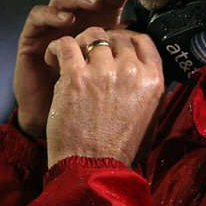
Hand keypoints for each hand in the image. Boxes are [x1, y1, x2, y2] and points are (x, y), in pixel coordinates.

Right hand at [14, 0, 129, 139]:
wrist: (68, 132)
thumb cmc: (95, 101)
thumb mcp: (119, 70)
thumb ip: (134, 45)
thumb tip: (158, 26)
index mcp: (101, 20)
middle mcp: (77, 17)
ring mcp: (54, 25)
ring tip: (94, 2)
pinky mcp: (33, 37)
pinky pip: (38, 15)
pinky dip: (52, 13)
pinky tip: (66, 20)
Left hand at [44, 27, 163, 167]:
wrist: (94, 170)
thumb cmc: (120, 150)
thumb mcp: (151, 117)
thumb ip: (149, 89)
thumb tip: (144, 70)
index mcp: (153, 80)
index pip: (141, 40)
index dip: (126, 37)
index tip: (114, 45)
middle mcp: (131, 71)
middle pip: (116, 36)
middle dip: (102, 41)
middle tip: (88, 54)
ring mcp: (103, 72)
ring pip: (91, 35)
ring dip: (80, 42)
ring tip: (70, 55)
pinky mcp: (75, 76)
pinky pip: (65, 44)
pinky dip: (56, 47)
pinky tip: (52, 57)